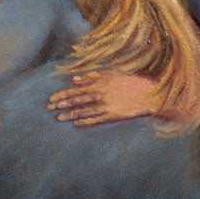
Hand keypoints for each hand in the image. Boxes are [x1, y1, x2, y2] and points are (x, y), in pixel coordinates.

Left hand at [48, 71, 164, 126]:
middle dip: (63, 104)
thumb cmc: (130, 82)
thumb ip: (92, 76)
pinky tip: (76, 124)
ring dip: (71, 114)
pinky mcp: (113, 115)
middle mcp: (101, 93)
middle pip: (78, 100)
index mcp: (100, 82)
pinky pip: (96, 119)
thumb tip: (74, 80)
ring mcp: (107, 105)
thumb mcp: (112, 74)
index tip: (52, 99)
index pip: (77, 89)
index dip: (63, 95)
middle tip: (49, 108)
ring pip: (84, 110)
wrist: (149, 94)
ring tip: (59, 118)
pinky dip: (85, 122)